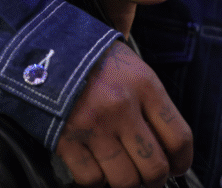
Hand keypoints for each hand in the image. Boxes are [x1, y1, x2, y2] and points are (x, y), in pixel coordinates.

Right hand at [54, 41, 192, 187]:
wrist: (39, 47)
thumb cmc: (88, 57)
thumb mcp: (129, 65)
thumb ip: (149, 100)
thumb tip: (164, 142)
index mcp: (143, 85)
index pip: (179, 137)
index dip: (182, 160)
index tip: (177, 166)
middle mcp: (121, 107)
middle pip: (155, 167)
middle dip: (155, 179)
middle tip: (149, 177)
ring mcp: (93, 126)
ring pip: (125, 180)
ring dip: (126, 181)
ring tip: (121, 173)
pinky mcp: (66, 139)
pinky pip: (91, 178)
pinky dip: (95, 180)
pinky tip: (95, 167)